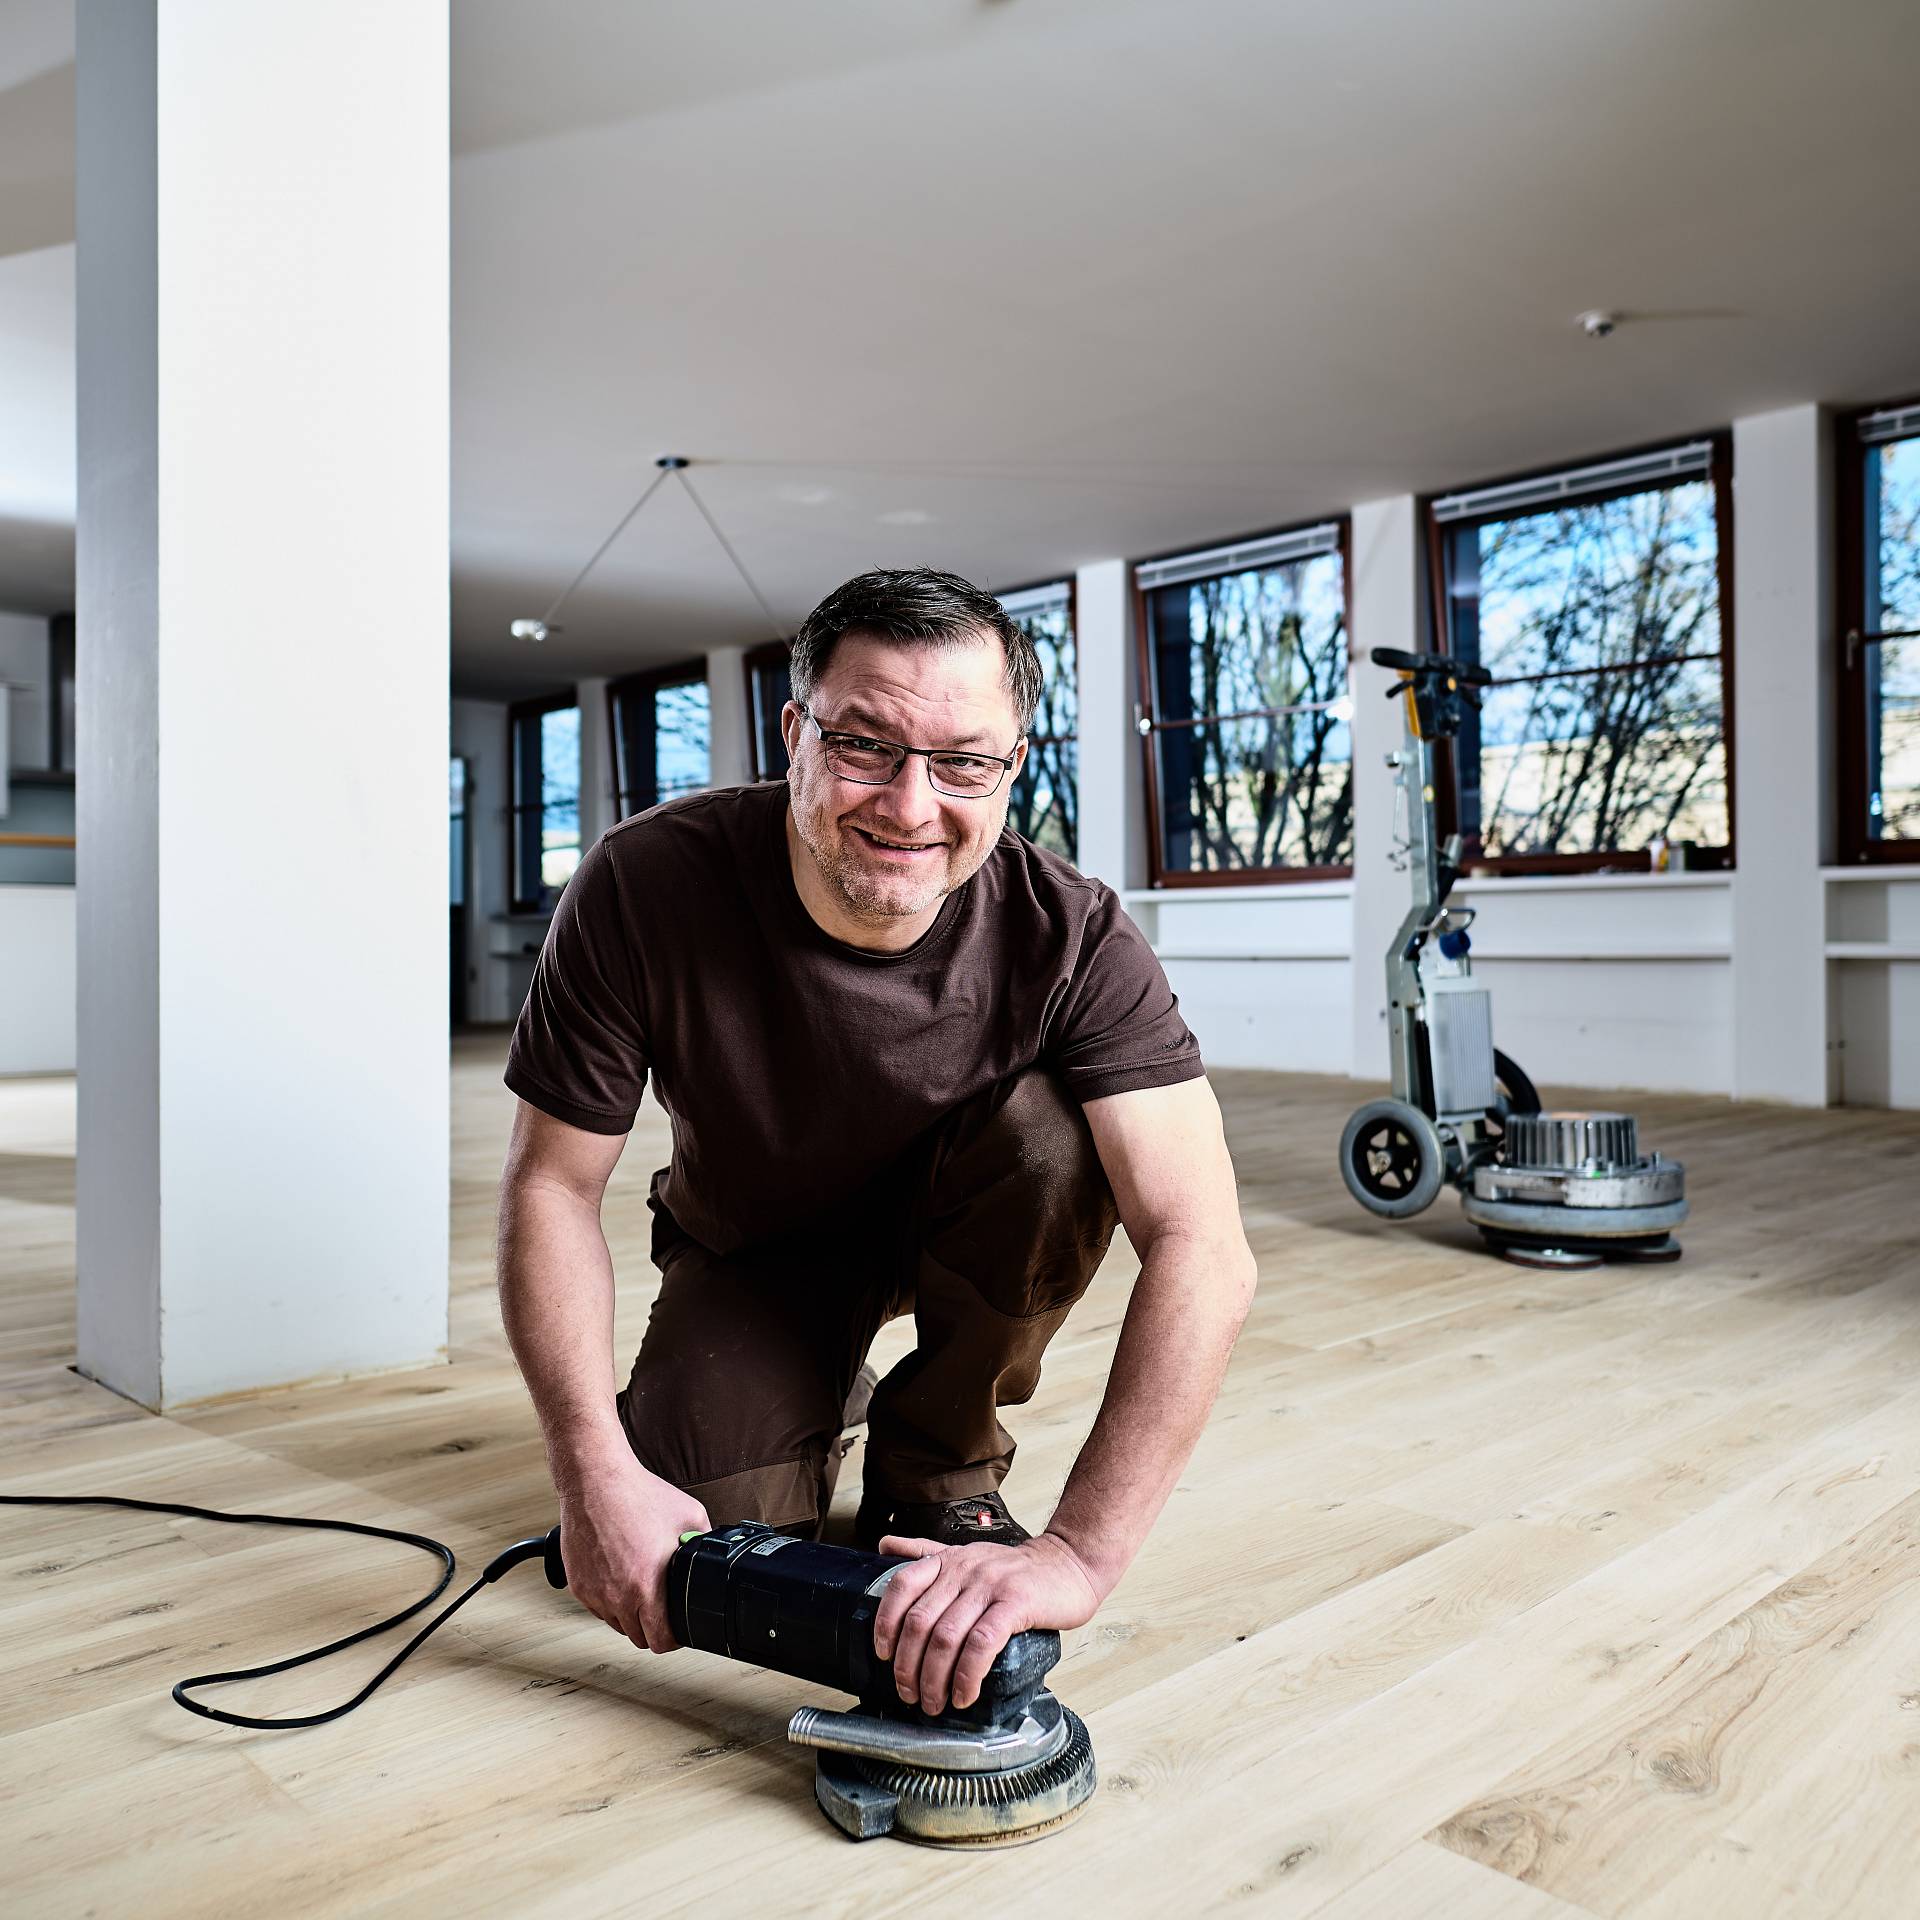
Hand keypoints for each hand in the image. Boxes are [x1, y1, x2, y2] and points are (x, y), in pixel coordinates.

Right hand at [557, 1459, 708, 1652]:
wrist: (595, 1481)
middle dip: (652, 1628)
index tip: (676, 1631)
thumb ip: (702, 1542)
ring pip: (616, 1623)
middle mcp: (618, 1596)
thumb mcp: (689, 1515)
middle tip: (661, 1610)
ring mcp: (595, 1593)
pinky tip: (619, 1578)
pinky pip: (597, 1607)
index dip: (673, 1639)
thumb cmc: (638, 1495)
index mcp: (647, 1586)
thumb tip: (713, 1554)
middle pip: (638, 1637)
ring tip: (639, 1590)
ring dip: (629, 1615)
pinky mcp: (578, 1585)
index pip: (660, 1640)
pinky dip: (609, 1600)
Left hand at [872, 1531, 1103, 1717]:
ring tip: (934, 1702)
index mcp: (947, 1560)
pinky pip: (981, 1644)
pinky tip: (965, 1694)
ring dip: (934, 1679)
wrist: (1069, 1563)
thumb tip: (883, 1544)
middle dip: (908, 1666)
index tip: (884, 1654)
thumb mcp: (966, 1553)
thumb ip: (924, 1551)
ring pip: (946, 1638)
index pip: (901, 1586)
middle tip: (910, 1693)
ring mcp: (989, 1586)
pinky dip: (968, 1676)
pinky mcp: (1015, 1604)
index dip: (886, 1623)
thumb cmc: (1016, 1569)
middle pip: (920, 1622)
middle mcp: (963, 1570)